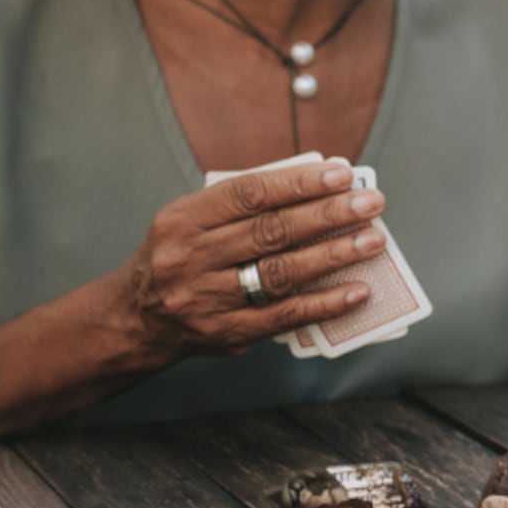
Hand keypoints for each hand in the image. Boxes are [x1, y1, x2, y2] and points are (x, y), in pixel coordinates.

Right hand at [108, 160, 384, 363]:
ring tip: (373, 241)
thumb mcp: (191, 221)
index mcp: (182, 220)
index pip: (248, 194)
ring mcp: (206, 299)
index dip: (299, 183)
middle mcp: (190, 258)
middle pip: (270, 232)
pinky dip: (324, 303)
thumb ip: (243, 205)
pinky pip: (284, 316)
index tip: (341, 174)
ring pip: (281, 274)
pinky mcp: (225, 332)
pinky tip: (357, 291)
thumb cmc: (180, 257)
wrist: (135, 318)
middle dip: (328, 215)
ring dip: (333, 256)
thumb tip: (320, 188)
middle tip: (371, 204)